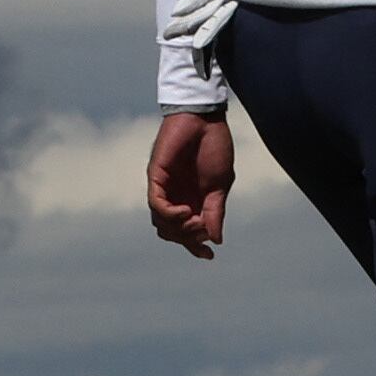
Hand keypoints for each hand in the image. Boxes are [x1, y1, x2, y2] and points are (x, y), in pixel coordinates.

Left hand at [149, 111, 232, 258]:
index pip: (187, 231)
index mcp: (192, 200)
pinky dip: (169, 214)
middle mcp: (175, 197)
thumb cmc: (213, 148)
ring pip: (161, 223)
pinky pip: (156, 204)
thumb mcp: (220, 186)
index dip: (196, 246)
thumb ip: (215, 212)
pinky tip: (186, 212)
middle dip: (188, 237)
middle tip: (203, 230)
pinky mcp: (155, 177)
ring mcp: (164, 188)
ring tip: (195, 220)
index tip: (209, 255)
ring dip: (179, 228)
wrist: (205, 120)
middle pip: (172, 232)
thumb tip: (216, 239)